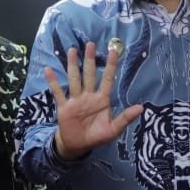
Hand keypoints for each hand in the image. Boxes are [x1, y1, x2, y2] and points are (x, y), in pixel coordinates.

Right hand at [44, 42, 143, 159]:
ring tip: (73, 50)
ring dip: (73, 65)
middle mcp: (88, 96)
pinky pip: (58, 92)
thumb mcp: (113, 129)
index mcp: (102, 100)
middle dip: (90, 60)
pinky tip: (49, 70)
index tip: (114, 51)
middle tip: (91, 44)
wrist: (78, 146)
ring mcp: (75, 100)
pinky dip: (53, 82)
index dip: (111, 66)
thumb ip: (125, 118)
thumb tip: (141, 108)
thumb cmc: (97, 136)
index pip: (107, 79)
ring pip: (74, 79)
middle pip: (90, 74)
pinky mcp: (64, 106)